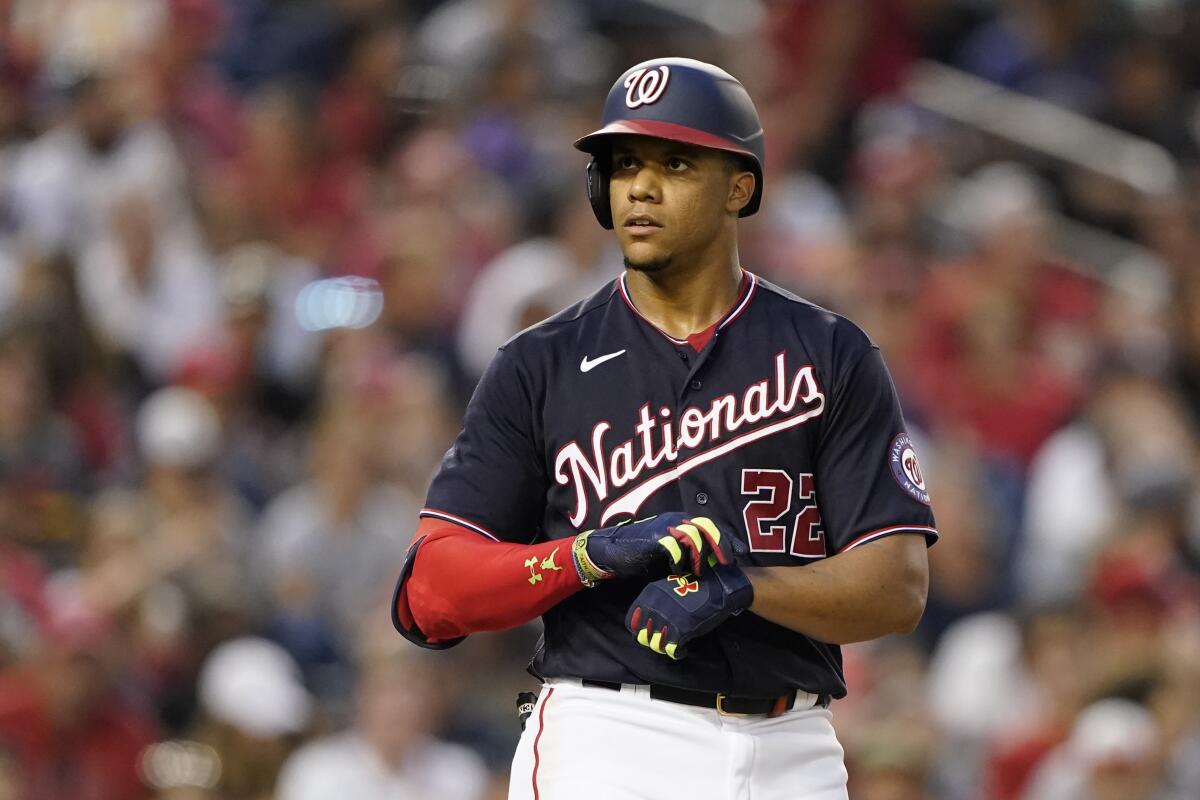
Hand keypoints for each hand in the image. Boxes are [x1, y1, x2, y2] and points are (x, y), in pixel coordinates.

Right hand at [572, 513, 739, 585]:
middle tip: (726, 563)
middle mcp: (676, 521)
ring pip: (693, 535)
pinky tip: (677, 571)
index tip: (740, 553)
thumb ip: (690, 555)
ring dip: (699, 555)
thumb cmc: (644, 554)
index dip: (728, 538)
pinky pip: (672, 547)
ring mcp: (664, 528)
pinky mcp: (653, 539)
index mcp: (683, 521)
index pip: (712, 525)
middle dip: (720, 545)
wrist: (613, 550)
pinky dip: (678, 560)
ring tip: (700, 572)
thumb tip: (713, 568)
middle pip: (707, 526)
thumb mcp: (672, 553)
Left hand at [625, 564, 752, 659]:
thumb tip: (648, 618)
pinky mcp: (681, 631)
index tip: (648, 632)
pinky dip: (677, 653)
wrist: (717, 586)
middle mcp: (654, 608)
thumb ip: (656, 601)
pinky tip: (683, 649)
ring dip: (664, 647)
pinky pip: (672, 650)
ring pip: (656, 645)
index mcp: (649, 595)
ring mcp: (666, 620)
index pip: (631, 620)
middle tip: (663, 640)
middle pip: (642, 636)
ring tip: (674, 645)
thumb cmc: (695, 585)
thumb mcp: (668, 587)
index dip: (639, 630)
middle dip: (652, 640)